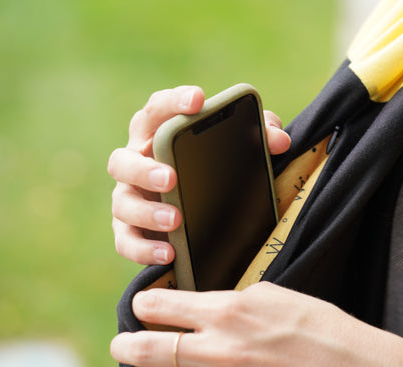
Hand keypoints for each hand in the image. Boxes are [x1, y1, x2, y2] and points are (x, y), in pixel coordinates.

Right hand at [108, 86, 290, 264]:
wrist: (205, 211)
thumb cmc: (218, 169)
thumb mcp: (242, 149)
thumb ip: (261, 134)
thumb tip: (280, 140)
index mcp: (159, 135)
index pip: (158, 110)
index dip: (173, 101)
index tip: (198, 100)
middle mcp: (136, 164)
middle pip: (123, 159)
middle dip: (143, 168)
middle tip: (170, 178)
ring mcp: (130, 198)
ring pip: (122, 202)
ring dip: (146, 212)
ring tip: (175, 220)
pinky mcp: (130, 231)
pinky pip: (127, 241)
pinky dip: (143, 249)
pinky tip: (169, 253)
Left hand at [110, 282, 402, 366]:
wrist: (351, 365)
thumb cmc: (317, 326)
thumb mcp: (271, 296)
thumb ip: (231, 302)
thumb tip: (206, 306)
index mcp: (227, 311)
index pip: (161, 306)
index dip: (145, 304)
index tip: (143, 304)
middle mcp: (217, 349)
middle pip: (147, 351)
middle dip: (127, 346)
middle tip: (122, 343)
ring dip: (154, 366)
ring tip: (144, 359)